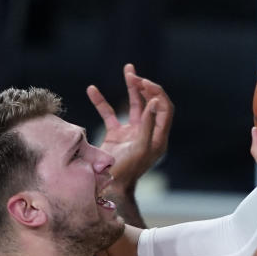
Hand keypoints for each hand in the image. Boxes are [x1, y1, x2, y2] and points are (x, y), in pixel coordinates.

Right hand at [87, 64, 172, 191]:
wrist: (108, 187)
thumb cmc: (127, 171)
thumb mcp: (140, 148)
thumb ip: (148, 124)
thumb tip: (155, 102)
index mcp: (158, 137)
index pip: (164, 108)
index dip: (157, 93)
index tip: (144, 82)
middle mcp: (147, 133)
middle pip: (151, 103)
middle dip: (144, 86)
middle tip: (133, 74)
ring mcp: (132, 133)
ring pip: (134, 105)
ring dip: (131, 87)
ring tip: (128, 69)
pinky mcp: (116, 135)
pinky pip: (110, 114)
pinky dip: (102, 102)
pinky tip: (92, 90)